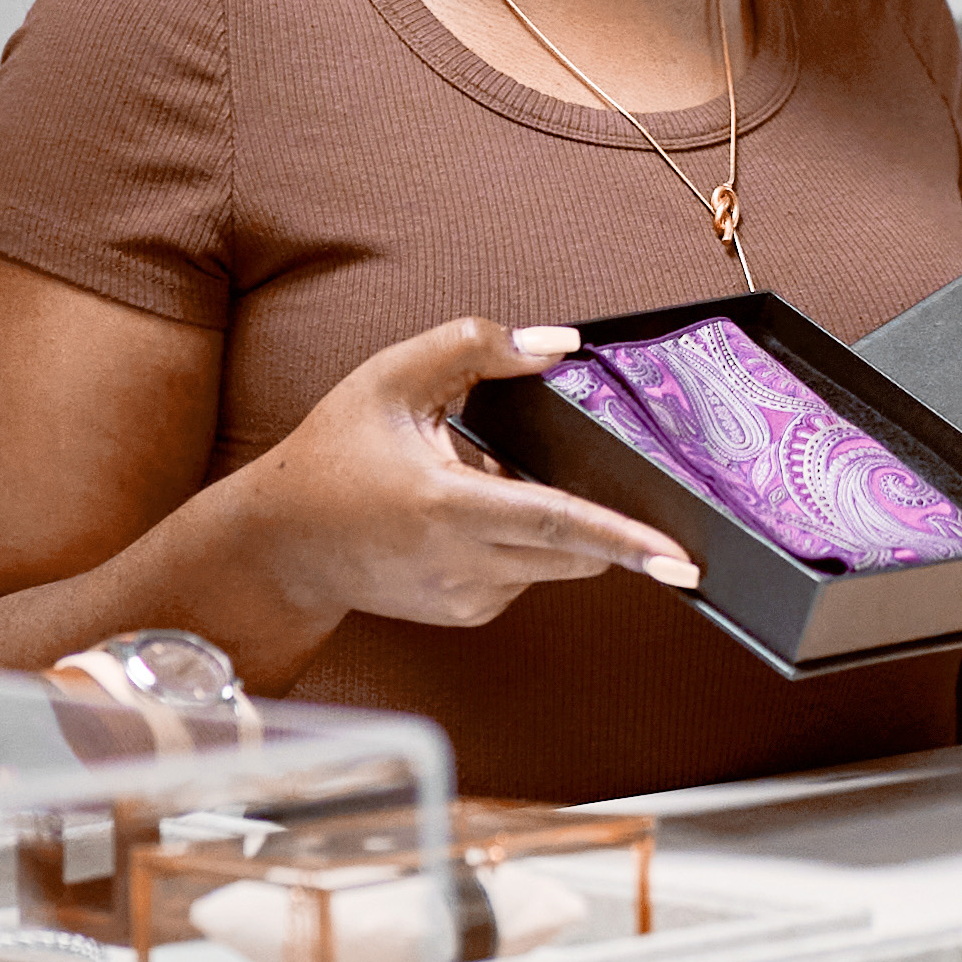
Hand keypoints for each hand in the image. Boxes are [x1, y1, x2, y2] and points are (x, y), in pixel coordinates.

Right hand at [249, 320, 706, 630]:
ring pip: (555, 562)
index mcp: (446, 507)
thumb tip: (560, 345)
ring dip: (551, 524)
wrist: (282, 545)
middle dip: (603, 518)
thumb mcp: (394, 377)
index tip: (680, 558)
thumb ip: (477, 345)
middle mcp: (462, 565)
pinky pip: (526, 576)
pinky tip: (468, 518)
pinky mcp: (467, 616)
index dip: (625, 539)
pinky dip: (521, 544)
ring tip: (480, 481)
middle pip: (575, 549)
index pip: (556, 523)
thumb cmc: (333, 453)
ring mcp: (466, 600)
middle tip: (590, 475)